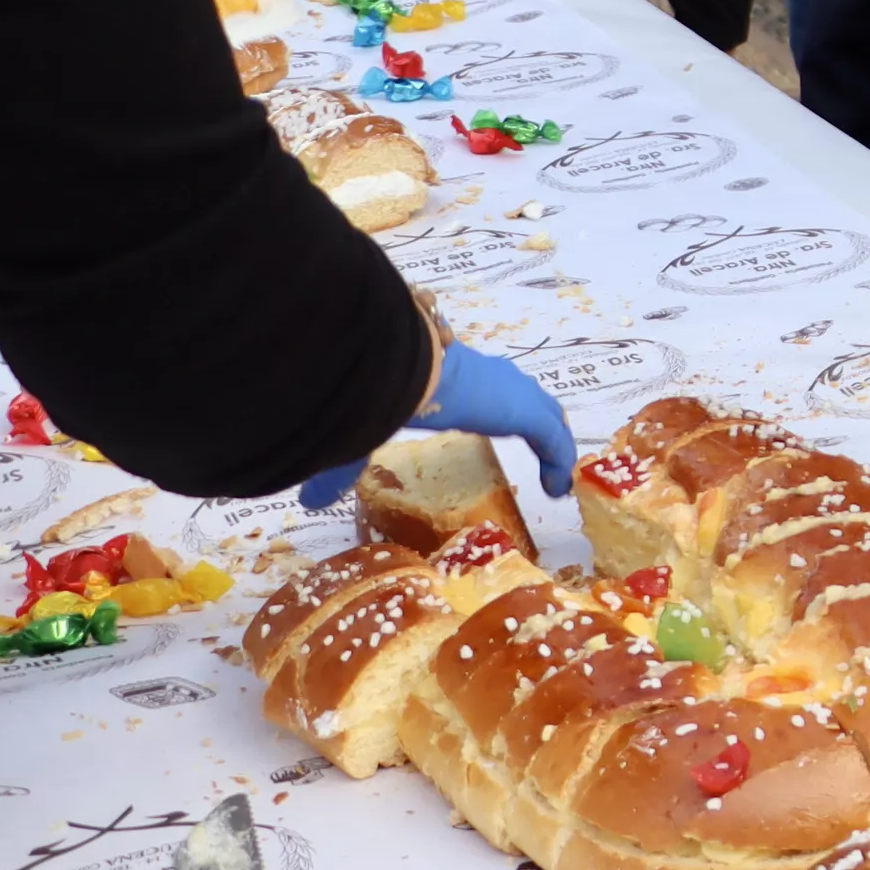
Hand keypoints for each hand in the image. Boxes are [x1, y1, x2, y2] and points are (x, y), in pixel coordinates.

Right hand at [298, 342, 579, 509]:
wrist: (389, 368)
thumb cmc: (373, 391)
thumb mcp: (359, 435)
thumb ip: (343, 469)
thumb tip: (310, 502)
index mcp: (452, 377)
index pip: (485, 390)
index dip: (500, 407)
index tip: (505, 424)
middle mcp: (485, 377)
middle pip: (524, 398)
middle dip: (538, 420)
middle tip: (546, 450)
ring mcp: (507, 390)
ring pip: (544, 414)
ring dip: (554, 442)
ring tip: (558, 473)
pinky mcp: (519, 409)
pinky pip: (551, 438)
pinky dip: (558, 459)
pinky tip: (559, 484)